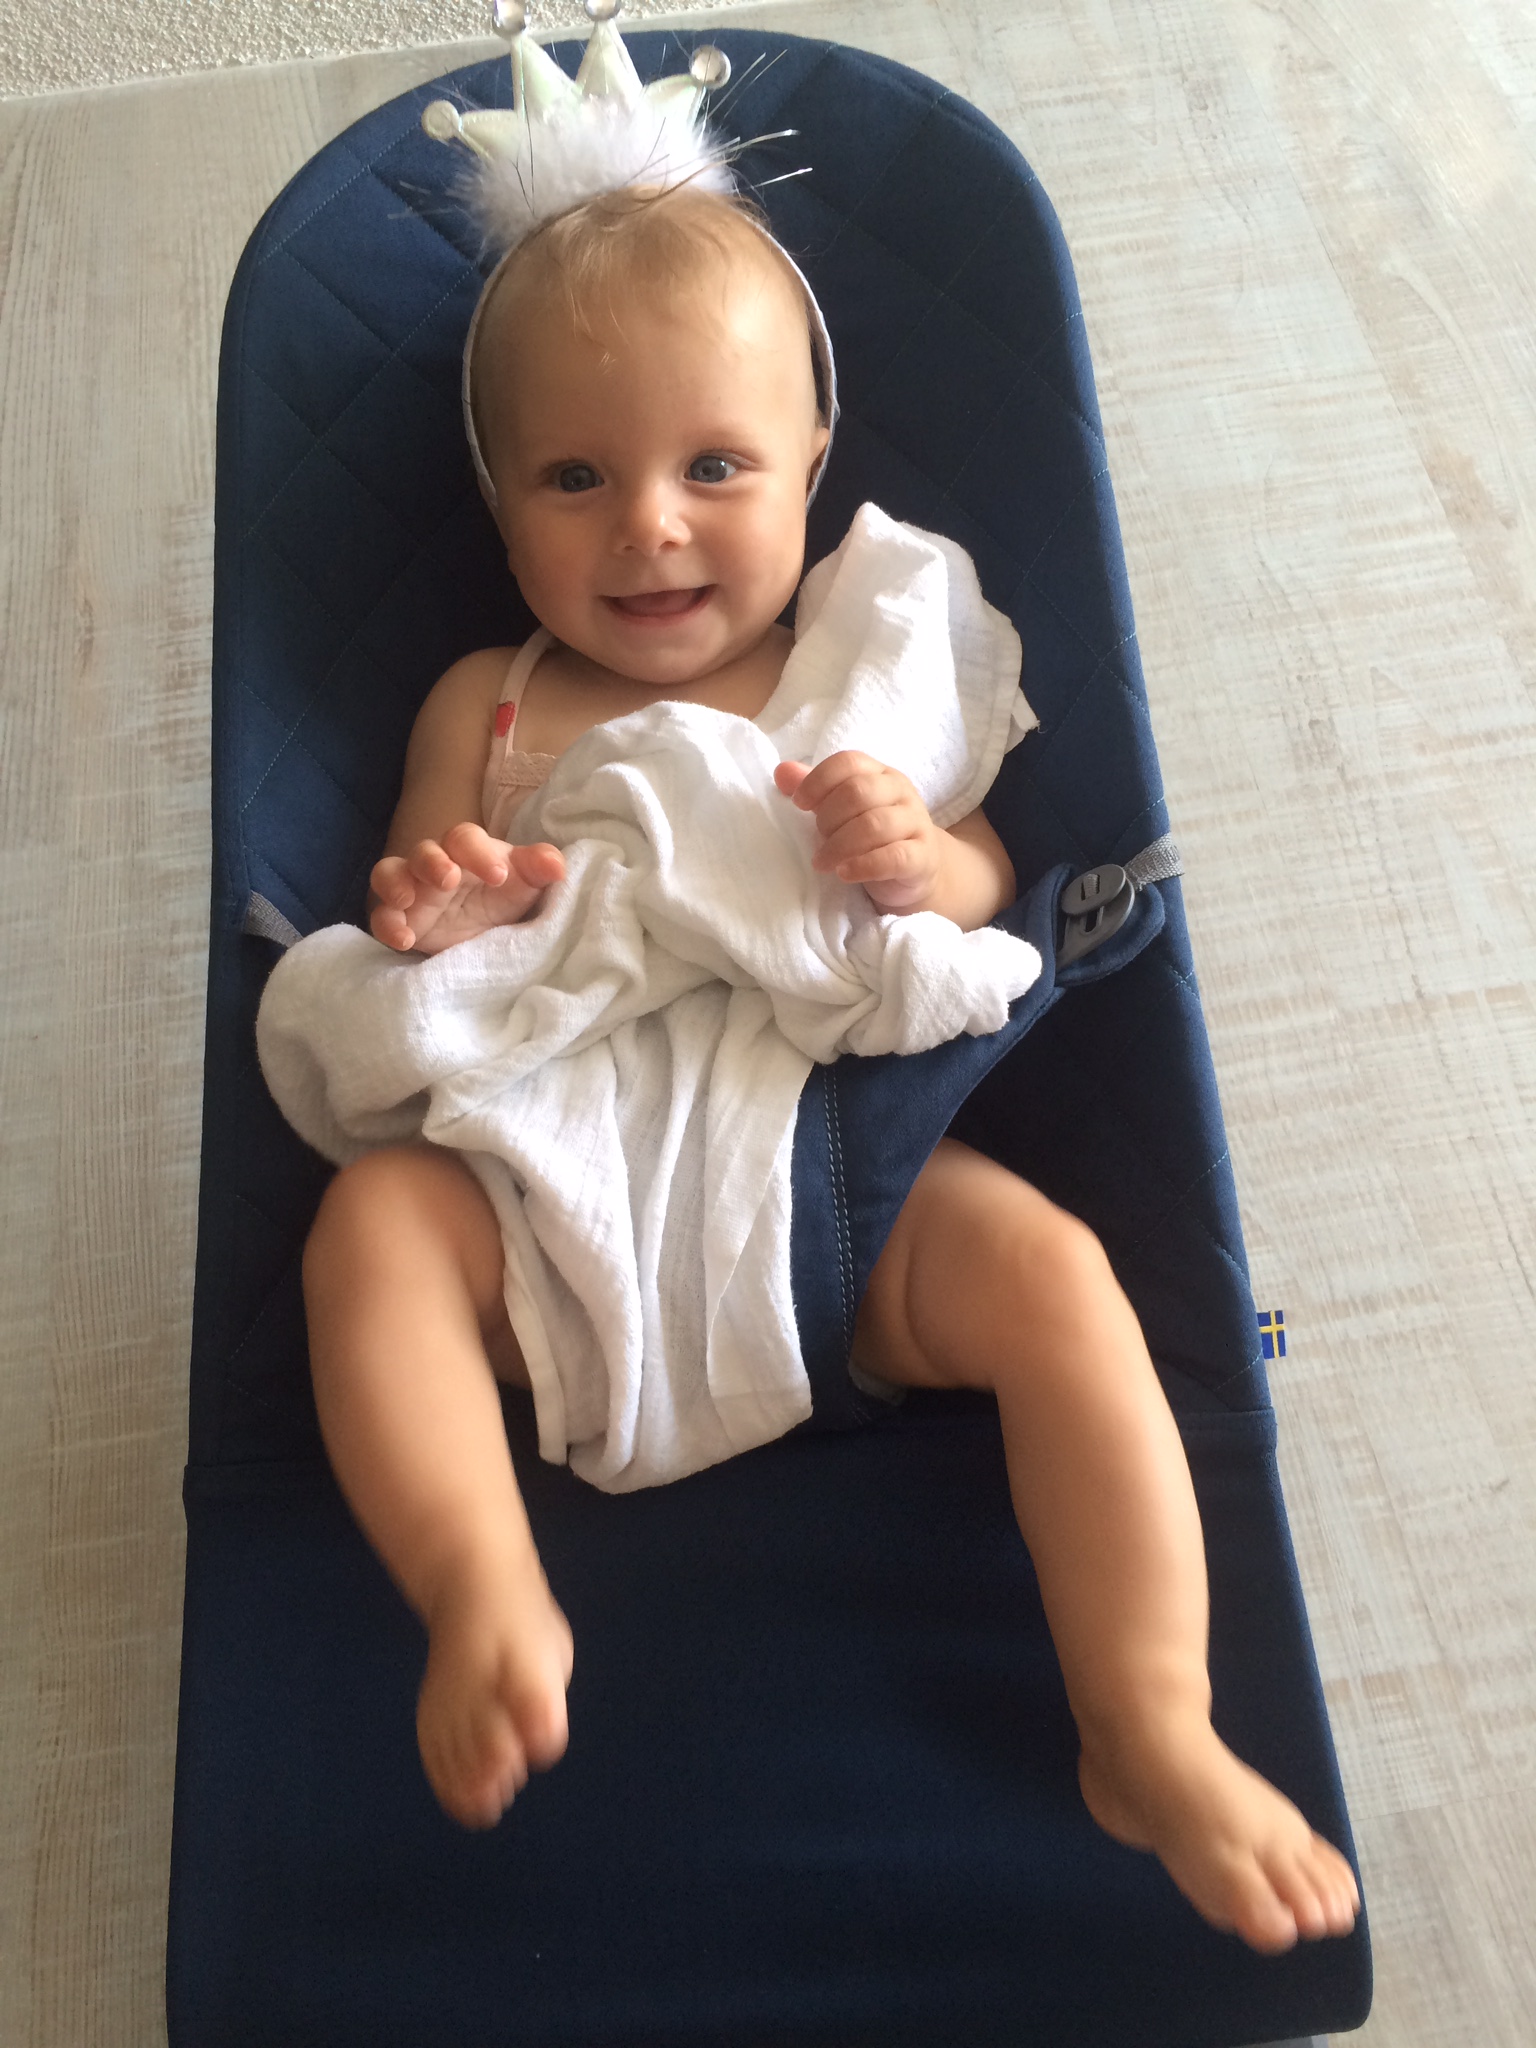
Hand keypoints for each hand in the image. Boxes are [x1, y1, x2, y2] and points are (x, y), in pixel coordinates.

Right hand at [369, 822, 564, 953]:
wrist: (484, 931)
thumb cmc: (503, 896)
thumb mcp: (526, 885)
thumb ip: (539, 868)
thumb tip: (557, 865)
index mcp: (467, 851)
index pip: (465, 838)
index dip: (478, 852)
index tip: (498, 875)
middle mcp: (434, 864)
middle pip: (424, 851)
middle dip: (432, 862)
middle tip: (449, 879)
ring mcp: (411, 890)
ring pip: (389, 873)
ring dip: (395, 883)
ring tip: (407, 899)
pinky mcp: (398, 918)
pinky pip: (381, 916)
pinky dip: (387, 925)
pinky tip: (404, 939)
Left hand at [774, 752, 941, 912]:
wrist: (915, 872)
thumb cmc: (871, 838)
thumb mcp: (841, 811)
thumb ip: (814, 790)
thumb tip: (781, 772)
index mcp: (879, 774)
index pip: (848, 762)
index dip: (818, 780)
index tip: (799, 804)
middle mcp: (901, 792)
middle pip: (859, 792)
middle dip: (828, 817)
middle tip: (817, 840)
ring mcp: (916, 823)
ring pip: (875, 824)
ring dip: (840, 845)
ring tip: (822, 862)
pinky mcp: (923, 857)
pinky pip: (894, 857)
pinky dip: (864, 865)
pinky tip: (844, 873)